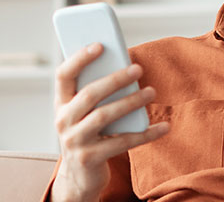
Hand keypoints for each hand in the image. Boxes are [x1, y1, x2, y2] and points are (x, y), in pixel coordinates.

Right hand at [50, 43, 169, 201]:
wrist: (79, 178)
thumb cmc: (88, 135)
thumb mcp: (84, 114)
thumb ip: (96, 94)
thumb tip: (125, 68)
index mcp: (61, 104)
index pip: (63, 75)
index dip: (79, 58)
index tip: (100, 45)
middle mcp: (63, 121)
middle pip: (89, 94)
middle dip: (115, 79)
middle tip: (137, 68)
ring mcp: (74, 141)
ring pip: (104, 116)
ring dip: (130, 102)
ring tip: (150, 92)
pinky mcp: (90, 158)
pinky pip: (122, 142)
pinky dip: (145, 134)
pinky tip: (162, 127)